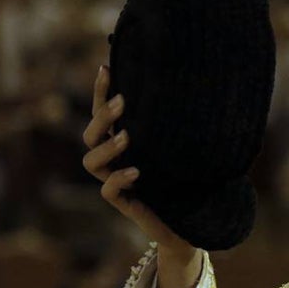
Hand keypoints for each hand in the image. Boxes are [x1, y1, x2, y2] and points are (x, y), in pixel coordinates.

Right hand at [81, 65, 193, 262]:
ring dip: (107, 146)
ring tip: (128, 136)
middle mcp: (114, 160)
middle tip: (123, 101)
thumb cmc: (188, 178)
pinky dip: (119, 179)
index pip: (102, 113)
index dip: (100, 91)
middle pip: (89, 135)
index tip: (107, 67)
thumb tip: (198, 82)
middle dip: (102, 116)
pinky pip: (109, 191)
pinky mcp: (125, 204)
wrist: (190, 221)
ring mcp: (117, 181)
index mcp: (123, 142)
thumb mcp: (183, 145)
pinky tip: (136, 172)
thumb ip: (180, 121)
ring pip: (91, 162)